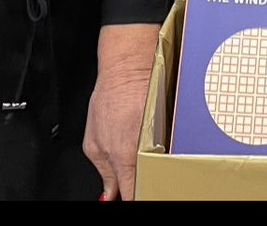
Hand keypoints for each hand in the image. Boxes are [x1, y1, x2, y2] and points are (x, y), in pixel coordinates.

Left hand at [83, 24, 159, 200]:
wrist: (129, 67)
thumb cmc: (111, 96)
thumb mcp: (94, 139)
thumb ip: (103, 170)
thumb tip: (110, 194)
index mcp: (123, 157)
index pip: (131, 194)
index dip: (133, 198)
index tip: (132, 196)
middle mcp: (144, 151)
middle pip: (148, 182)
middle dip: (144, 185)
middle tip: (138, 181)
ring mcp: (161, 139)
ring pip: (160, 167)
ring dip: (154, 169)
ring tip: (148, 163)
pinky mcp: (172, 126)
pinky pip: (168, 148)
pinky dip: (163, 152)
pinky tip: (158, 145)